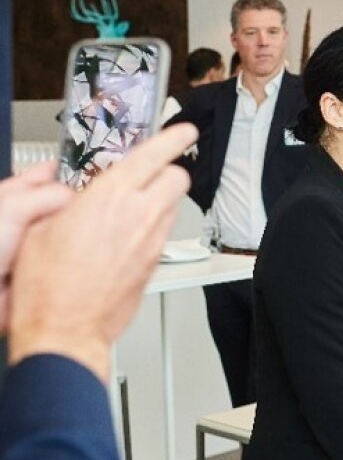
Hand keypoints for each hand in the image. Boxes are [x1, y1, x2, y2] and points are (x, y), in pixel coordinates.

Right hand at [8, 124, 198, 380]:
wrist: (64, 329)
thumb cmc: (47, 286)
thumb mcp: (41, 228)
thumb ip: (68, 204)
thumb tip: (76, 198)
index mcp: (110, 197)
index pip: (155, 155)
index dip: (174, 138)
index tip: (183, 130)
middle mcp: (139, 217)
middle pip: (177, 179)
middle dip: (169, 170)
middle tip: (155, 170)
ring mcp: (151, 242)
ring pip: (172, 207)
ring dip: (159, 200)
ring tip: (132, 206)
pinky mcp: (154, 265)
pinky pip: (161, 234)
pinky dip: (151, 227)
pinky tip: (126, 235)